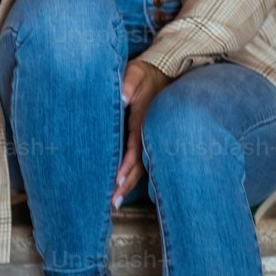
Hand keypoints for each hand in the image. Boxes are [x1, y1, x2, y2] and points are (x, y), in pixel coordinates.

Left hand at [112, 57, 170, 209]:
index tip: (117, 179)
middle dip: (126, 184)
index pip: (135, 147)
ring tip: (115, 202)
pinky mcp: (146, 139)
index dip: (127, 164)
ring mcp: (148, 138)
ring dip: (128, 184)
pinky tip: (123, 187)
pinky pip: (141, 161)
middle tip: (113, 202)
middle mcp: (147, 134)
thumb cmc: (145, 74)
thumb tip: (122, 96)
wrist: (162, 73)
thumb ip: (129, 83)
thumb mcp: (136, 73)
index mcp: (143, 121)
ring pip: (140, 167)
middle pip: (138, 164)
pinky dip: (132, 176)